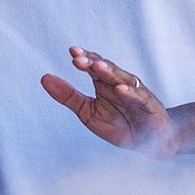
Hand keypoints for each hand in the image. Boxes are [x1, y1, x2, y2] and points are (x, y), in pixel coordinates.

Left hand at [41, 47, 177, 157]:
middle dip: (93, 63)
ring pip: (123, 79)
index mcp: (104, 83)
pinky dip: (131, 93)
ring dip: (110, 72)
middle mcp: (120, 83)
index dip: (84, 59)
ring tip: (97, 66)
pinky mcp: (149, 106)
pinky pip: (139, 98)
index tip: (72, 52)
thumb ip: (68, 96)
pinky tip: (121, 88)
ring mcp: (136, 93)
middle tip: (79, 58)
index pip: (93, 66)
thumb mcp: (88, 112)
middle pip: (107, 69)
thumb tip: (44, 78)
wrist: (150, 142)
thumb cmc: (120, 125)